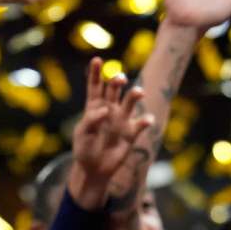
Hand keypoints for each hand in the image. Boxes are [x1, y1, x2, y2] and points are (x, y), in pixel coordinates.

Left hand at [68, 58, 154, 210]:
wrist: (93, 170)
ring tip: (139, 93)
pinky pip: (141, 124)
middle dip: (117, 82)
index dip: (95, 72)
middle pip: (114, 89)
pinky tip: (147, 120)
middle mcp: (109, 109)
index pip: (95, 85)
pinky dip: (146, 121)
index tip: (97, 60)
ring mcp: (121, 120)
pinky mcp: (131, 134)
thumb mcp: (82, 134)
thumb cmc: (84, 149)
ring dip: (135, 95)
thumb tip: (106, 110)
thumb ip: (91, 120)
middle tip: (120, 79)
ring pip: (130, 102)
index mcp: (94, 106)